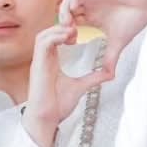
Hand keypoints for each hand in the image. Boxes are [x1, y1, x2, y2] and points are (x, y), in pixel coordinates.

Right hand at [22, 23, 113, 146]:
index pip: (54, 39)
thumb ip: (93, 78)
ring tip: (73, 31)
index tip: (81, 31)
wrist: (47, 119)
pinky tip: (68, 37)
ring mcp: (39, 62)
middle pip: (48, 33)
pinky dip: (54, 37)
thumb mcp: (80, 87)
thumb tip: (109, 73)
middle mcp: (43, 60)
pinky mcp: (38, 66)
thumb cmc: (57, 106)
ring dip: (58, 29)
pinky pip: (42, 44)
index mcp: (51, 62)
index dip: (66, 31)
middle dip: (61, 26)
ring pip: (43, 35)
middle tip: (78, 27)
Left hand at [59, 0, 146, 73]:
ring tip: (68, 23)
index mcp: (91, 18)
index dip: (66, 32)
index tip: (70, 43)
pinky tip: (75, 9)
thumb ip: (110, 58)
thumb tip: (109, 77)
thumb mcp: (118, 43)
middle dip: (62, 22)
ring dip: (64, 10)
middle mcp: (89, 7)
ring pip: (68, 0)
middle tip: (65, 34)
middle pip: (65, 12)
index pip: (70, 23)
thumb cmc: (135, 19)